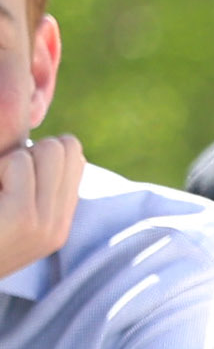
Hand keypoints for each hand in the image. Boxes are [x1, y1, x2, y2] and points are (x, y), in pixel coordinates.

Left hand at [0, 136, 83, 285]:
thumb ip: (21, 172)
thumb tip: (32, 122)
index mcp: (55, 222)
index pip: (73, 157)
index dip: (37, 150)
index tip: (6, 175)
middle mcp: (57, 226)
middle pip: (67, 148)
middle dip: (28, 150)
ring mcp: (45, 226)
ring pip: (47, 150)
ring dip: (9, 158)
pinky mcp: (24, 220)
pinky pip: (19, 162)